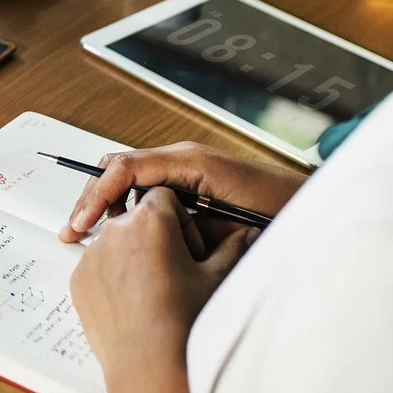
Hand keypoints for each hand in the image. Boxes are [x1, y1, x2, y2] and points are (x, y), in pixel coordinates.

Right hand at [59, 142, 303, 249]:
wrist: (319, 211)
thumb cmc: (283, 212)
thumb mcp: (229, 221)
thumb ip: (184, 218)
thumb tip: (141, 224)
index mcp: (188, 161)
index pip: (124, 168)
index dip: (96, 195)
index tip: (80, 224)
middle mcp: (182, 159)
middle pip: (118, 168)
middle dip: (92, 198)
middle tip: (73, 231)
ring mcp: (186, 168)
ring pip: (129, 179)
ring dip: (108, 205)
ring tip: (90, 234)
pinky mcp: (192, 184)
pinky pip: (148, 190)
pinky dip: (129, 209)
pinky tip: (123, 233)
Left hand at [71, 187, 257, 392]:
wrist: (150, 366)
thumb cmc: (185, 322)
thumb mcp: (215, 279)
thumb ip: (232, 247)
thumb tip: (250, 231)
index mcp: (151, 219)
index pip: (164, 196)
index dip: (180, 220)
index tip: (187, 247)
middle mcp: (115, 229)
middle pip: (136, 217)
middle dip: (154, 235)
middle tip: (172, 269)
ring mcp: (92, 253)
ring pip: (115, 241)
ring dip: (131, 254)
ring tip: (152, 290)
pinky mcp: (79, 277)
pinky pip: (97, 265)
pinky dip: (112, 276)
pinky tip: (132, 302)